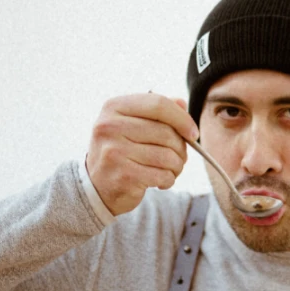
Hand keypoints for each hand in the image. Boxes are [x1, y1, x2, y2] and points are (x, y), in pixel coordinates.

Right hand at [86, 93, 198, 215]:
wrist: (96, 187)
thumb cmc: (121, 151)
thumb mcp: (132, 124)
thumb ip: (157, 111)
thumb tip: (182, 104)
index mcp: (114, 107)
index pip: (158, 104)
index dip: (182, 119)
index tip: (193, 133)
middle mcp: (110, 126)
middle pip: (166, 132)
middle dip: (181, 148)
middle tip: (179, 157)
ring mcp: (114, 151)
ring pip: (167, 156)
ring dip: (176, 166)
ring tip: (170, 170)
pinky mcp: (123, 175)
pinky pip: (162, 175)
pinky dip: (168, 180)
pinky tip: (160, 181)